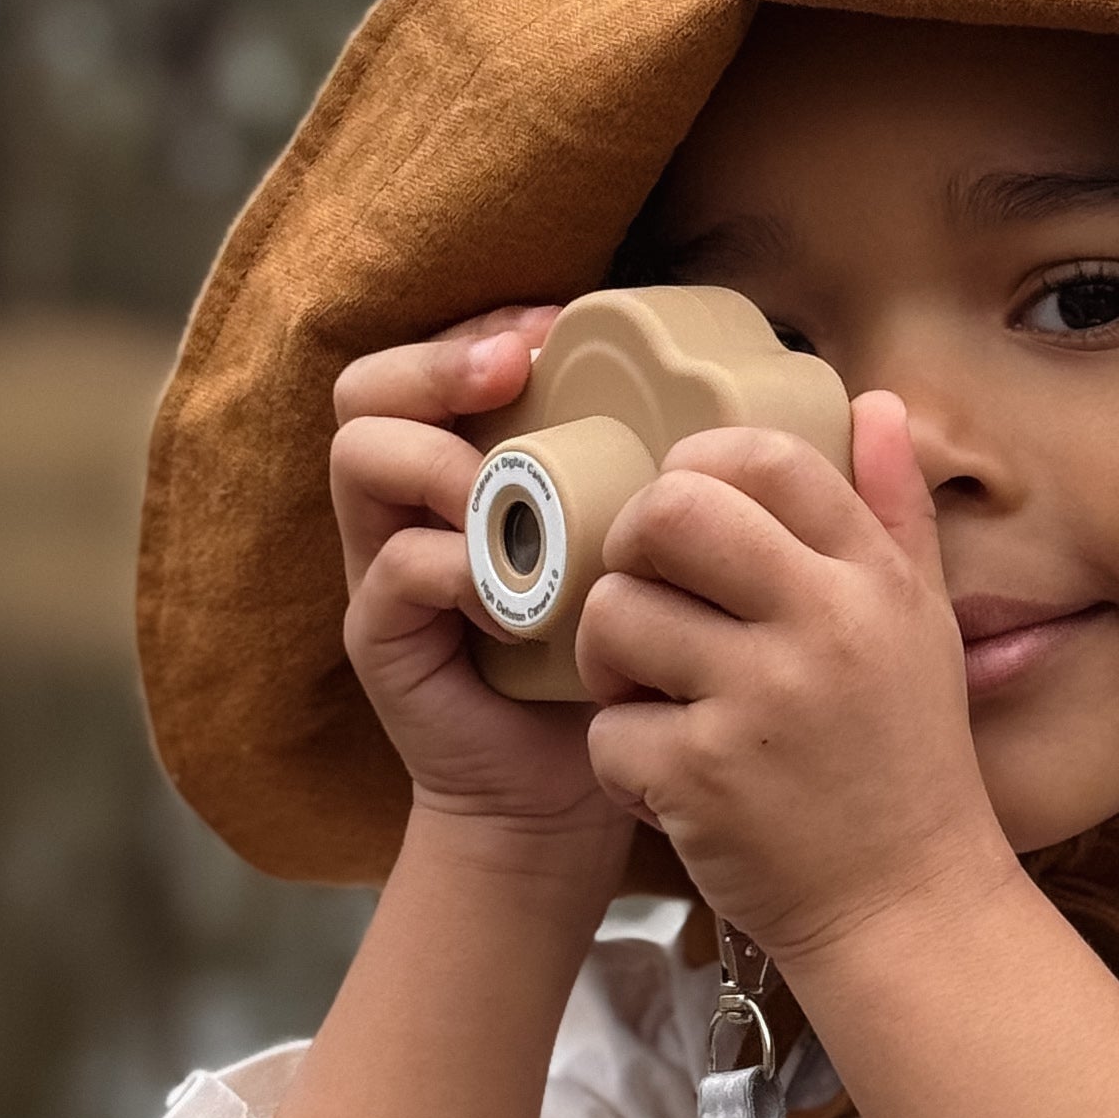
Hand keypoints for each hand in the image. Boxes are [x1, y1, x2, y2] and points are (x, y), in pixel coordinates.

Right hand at [328, 309, 626, 860]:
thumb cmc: (617, 661)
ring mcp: (386, 565)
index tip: (558, 328)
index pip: (440, 358)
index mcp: (473, 465)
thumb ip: (656, 480)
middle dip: (439, 363)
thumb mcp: (642, 555)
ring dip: (438, 456)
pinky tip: (513, 595)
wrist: (573, 791)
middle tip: (513, 371)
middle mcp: (414, 503)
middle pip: (369, 389)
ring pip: (359, 456)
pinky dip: (454, 566)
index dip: (487, 327)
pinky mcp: (381, 634)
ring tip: (503, 488)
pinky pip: (393, 569)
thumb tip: (760, 400)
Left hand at [575, 393, 1017, 962]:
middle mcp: (821, 626)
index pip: (762, 457)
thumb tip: (873, 402)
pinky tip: (666, 777)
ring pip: (615, 616)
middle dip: (630, 544)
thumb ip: (893, 510)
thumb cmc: (904, 762)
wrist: (905, 909)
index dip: (697, 467)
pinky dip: (619, 756)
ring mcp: (758, 701)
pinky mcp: (700, 776)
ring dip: (610, 657)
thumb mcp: (923, 627)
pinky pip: (605, 726)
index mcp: (871, 579)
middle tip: (641, 589)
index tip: (683, 516)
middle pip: (670, 511)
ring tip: (652, 692)